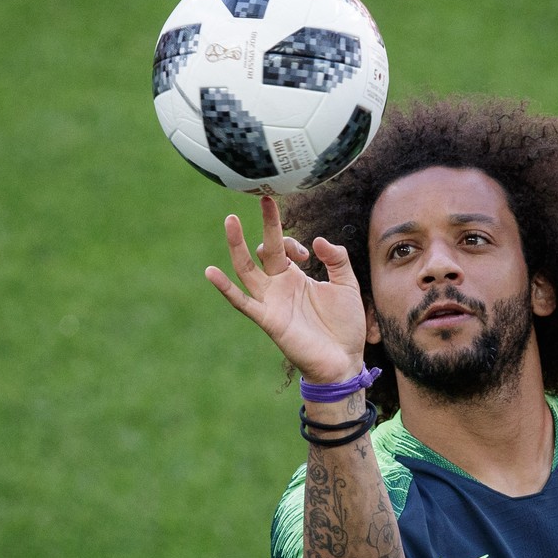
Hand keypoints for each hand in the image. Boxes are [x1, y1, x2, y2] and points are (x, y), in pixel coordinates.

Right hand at [205, 196, 365, 382]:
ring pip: (247, 268)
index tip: (308, 253)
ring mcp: (270, 301)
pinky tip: (211, 272)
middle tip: (262, 197)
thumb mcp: (347, 284)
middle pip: (263, 250)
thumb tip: (318, 240)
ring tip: (230, 220)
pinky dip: (225, 288)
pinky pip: (242, 302)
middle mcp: (278, 285)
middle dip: (264, 224)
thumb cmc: (343, 325)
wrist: (343, 361)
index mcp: (294, 276)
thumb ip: (336, 260)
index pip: (282, 247)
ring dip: (237, 245)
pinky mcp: (267, 319)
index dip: (291, 240)